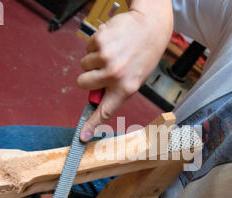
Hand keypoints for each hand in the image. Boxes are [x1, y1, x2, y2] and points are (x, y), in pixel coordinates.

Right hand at [78, 0, 172, 141]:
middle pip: (83, 83)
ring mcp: (106, 58)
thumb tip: (95, 95)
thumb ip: (116, 88)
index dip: (91, 125)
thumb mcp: (135, 78)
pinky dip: (95, 45)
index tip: (82, 137)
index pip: (105, 111)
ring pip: (84, 65)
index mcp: (126, 88)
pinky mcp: (99, 42)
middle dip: (88, 77)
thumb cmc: (143, 54)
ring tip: (113, 52)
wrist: (150, 26)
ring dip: (94, 59)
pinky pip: (87, 48)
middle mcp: (114, 75)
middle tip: (103, 69)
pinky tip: (111, 42)